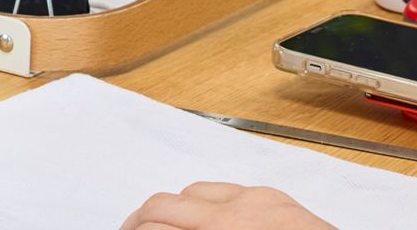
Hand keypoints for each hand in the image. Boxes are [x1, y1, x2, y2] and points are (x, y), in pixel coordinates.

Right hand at [118, 182, 338, 229]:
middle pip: (164, 204)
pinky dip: (208, 202)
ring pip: (193, 191)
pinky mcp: (277, 198)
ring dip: (173, 208)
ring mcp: (259, 202)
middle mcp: (238, 213)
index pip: (155, 227)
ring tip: (164, 226)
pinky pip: (228, 189)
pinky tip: (207, 219)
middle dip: (140, 220)